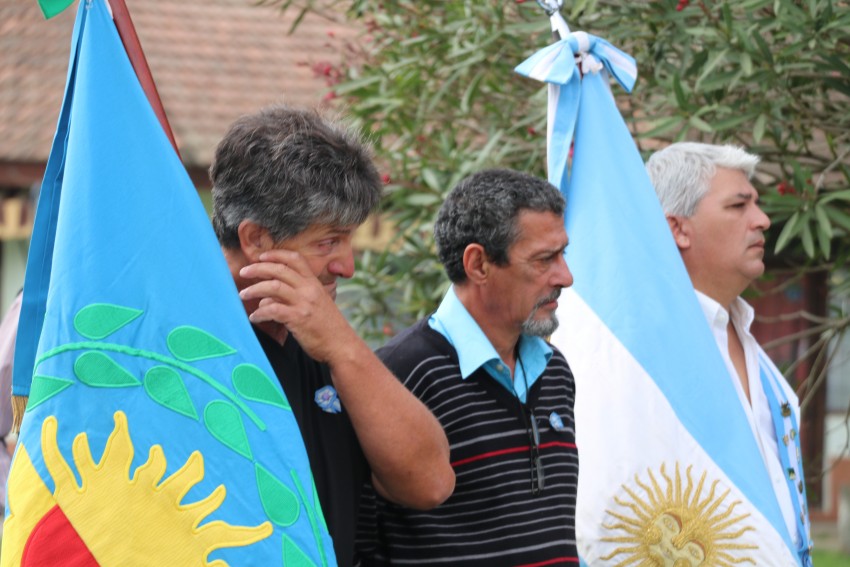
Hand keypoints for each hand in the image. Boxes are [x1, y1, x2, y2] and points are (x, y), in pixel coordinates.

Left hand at [238, 249, 354, 362]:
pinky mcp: (298, 319)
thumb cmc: (328, 327)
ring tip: (243, 294)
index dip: (276, 254)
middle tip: (244, 272)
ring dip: (254, 289)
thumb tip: (268, 297)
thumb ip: (296, 296)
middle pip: (279, 270)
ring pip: (273, 287)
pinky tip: (254, 317)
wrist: (342, 345)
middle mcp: (309, 289)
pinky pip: (272, 310)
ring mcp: (304, 303)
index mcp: (314, 283)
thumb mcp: (318, 303)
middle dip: (257, 268)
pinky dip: (260, 312)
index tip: (261, 256)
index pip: (295, 259)